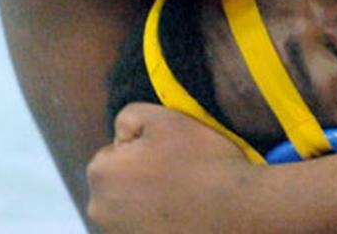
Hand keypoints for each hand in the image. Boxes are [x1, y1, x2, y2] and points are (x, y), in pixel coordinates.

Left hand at [87, 103, 257, 233]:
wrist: (236, 211)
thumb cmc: (202, 161)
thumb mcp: (166, 118)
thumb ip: (130, 116)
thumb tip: (122, 133)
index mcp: (101, 172)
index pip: (116, 148)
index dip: (145, 146)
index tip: (172, 151)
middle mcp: (99, 208)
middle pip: (121, 179)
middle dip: (142, 173)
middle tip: (180, 170)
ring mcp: (119, 232)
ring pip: (133, 203)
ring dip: (151, 197)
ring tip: (185, 192)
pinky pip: (146, 224)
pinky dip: (161, 218)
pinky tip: (186, 212)